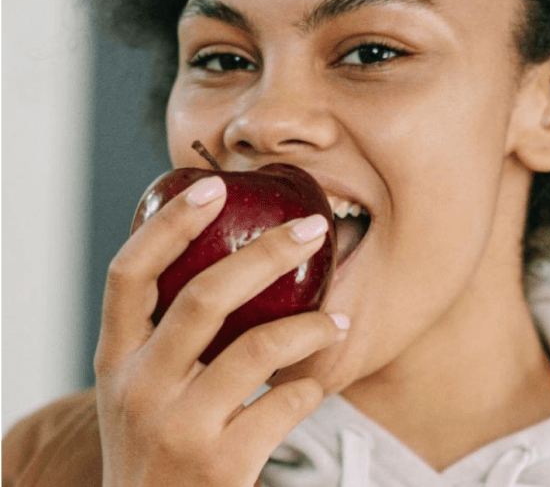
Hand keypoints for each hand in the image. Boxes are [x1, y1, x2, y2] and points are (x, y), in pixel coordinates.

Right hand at [94, 176, 346, 486]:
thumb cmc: (156, 445)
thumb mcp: (140, 389)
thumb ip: (168, 338)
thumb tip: (233, 268)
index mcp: (116, 359)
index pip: (130, 274)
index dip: (169, 225)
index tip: (213, 187)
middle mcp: (140, 388)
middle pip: (204, 297)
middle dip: (266, 253)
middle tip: (312, 227)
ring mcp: (179, 427)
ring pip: (257, 348)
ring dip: (308, 325)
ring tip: (336, 320)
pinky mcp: (221, 464)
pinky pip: (285, 403)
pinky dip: (309, 385)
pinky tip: (313, 383)